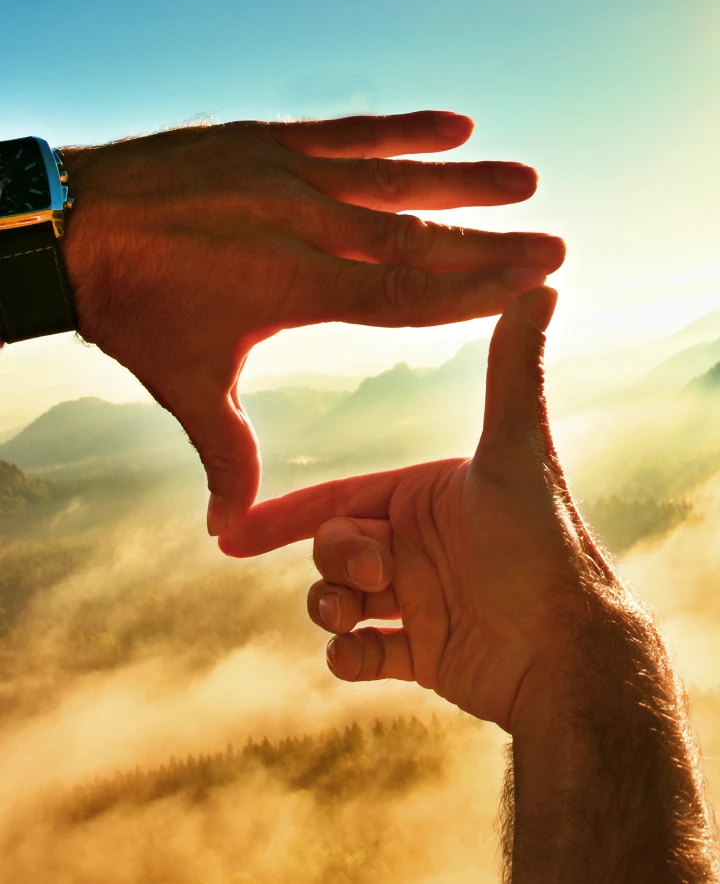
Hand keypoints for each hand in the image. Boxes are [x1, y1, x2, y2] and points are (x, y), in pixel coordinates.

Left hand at [60, 111, 564, 535]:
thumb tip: (229, 531)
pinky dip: (402, 131)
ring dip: (461, 179)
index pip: (402, 294)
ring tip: (523, 177)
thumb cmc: (132, 308)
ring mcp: (287, 175)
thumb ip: (226, 453)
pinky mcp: (268, 141)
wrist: (73, 227)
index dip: (471, 290)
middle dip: (488, 241)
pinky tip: (452, 125)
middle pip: (413, 237)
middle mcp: (303, 225)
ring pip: (391, 178)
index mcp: (294, 287)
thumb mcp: (186, 384)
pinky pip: (348, 132)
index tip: (530, 282)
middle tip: (553, 235)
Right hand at [221, 287, 614, 732]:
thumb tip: (544, 283)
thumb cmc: (541, 545)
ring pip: (335, 602)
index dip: (283, 516)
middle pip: (332, 549)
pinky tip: (365, 654)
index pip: (338, 498)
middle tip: (372, 572)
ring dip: (330, 608)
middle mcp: (415, 546)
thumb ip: (512, 371)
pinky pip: (358, 656)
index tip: (233, 535)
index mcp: (423, 499)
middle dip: (337, 560)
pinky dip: (348, 657)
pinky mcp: (420, 654)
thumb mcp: (517, 451)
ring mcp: (414, 602)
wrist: (569, 648)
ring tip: (354, 615)